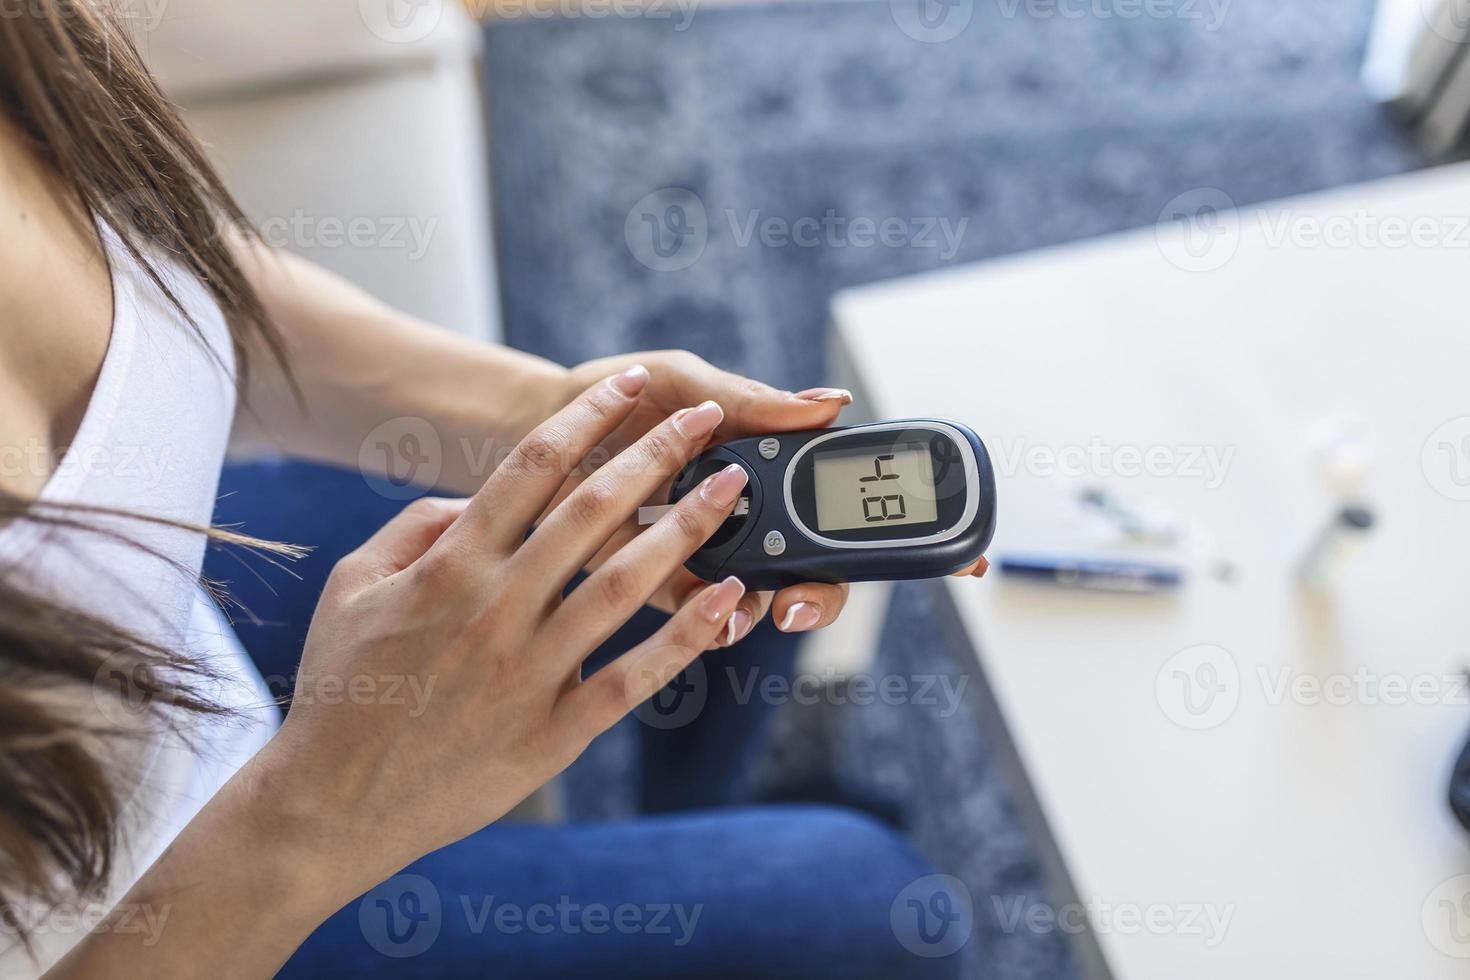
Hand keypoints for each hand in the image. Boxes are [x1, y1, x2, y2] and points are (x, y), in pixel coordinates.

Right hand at [256, 367, 752, 895]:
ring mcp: (529, 670)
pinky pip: (632, 677)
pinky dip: (685, 638)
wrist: (332, 801)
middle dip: (658, 454)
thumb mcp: (352, 586)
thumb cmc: (341, 687)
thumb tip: (472, 497)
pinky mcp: (553, 731)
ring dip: (687, 528)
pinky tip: (726, 599)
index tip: (633, 386)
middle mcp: (496, 606)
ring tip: (733, 489)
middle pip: (593, 511)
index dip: (590, 417)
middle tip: (706, 419)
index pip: (532, 466)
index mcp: (450, 564)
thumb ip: (413, 528)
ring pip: (625, 583)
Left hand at [557, 352, 986, 644]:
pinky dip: (715, 620)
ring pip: (766, 599)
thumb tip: (829, 404)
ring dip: (779, 610)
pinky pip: (699, 615)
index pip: (848, 502)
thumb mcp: (686, 381)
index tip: (961, 553)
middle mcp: (743, 516)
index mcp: (763, 465)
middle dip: (830, 589)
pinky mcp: (654, 582)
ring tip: (767, 606)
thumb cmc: (613, 394)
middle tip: (810, 592)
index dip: (906, 528)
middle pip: (818, 567)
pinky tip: (718, 613)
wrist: (525, 425)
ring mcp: (703, 553)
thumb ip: (752, 399)